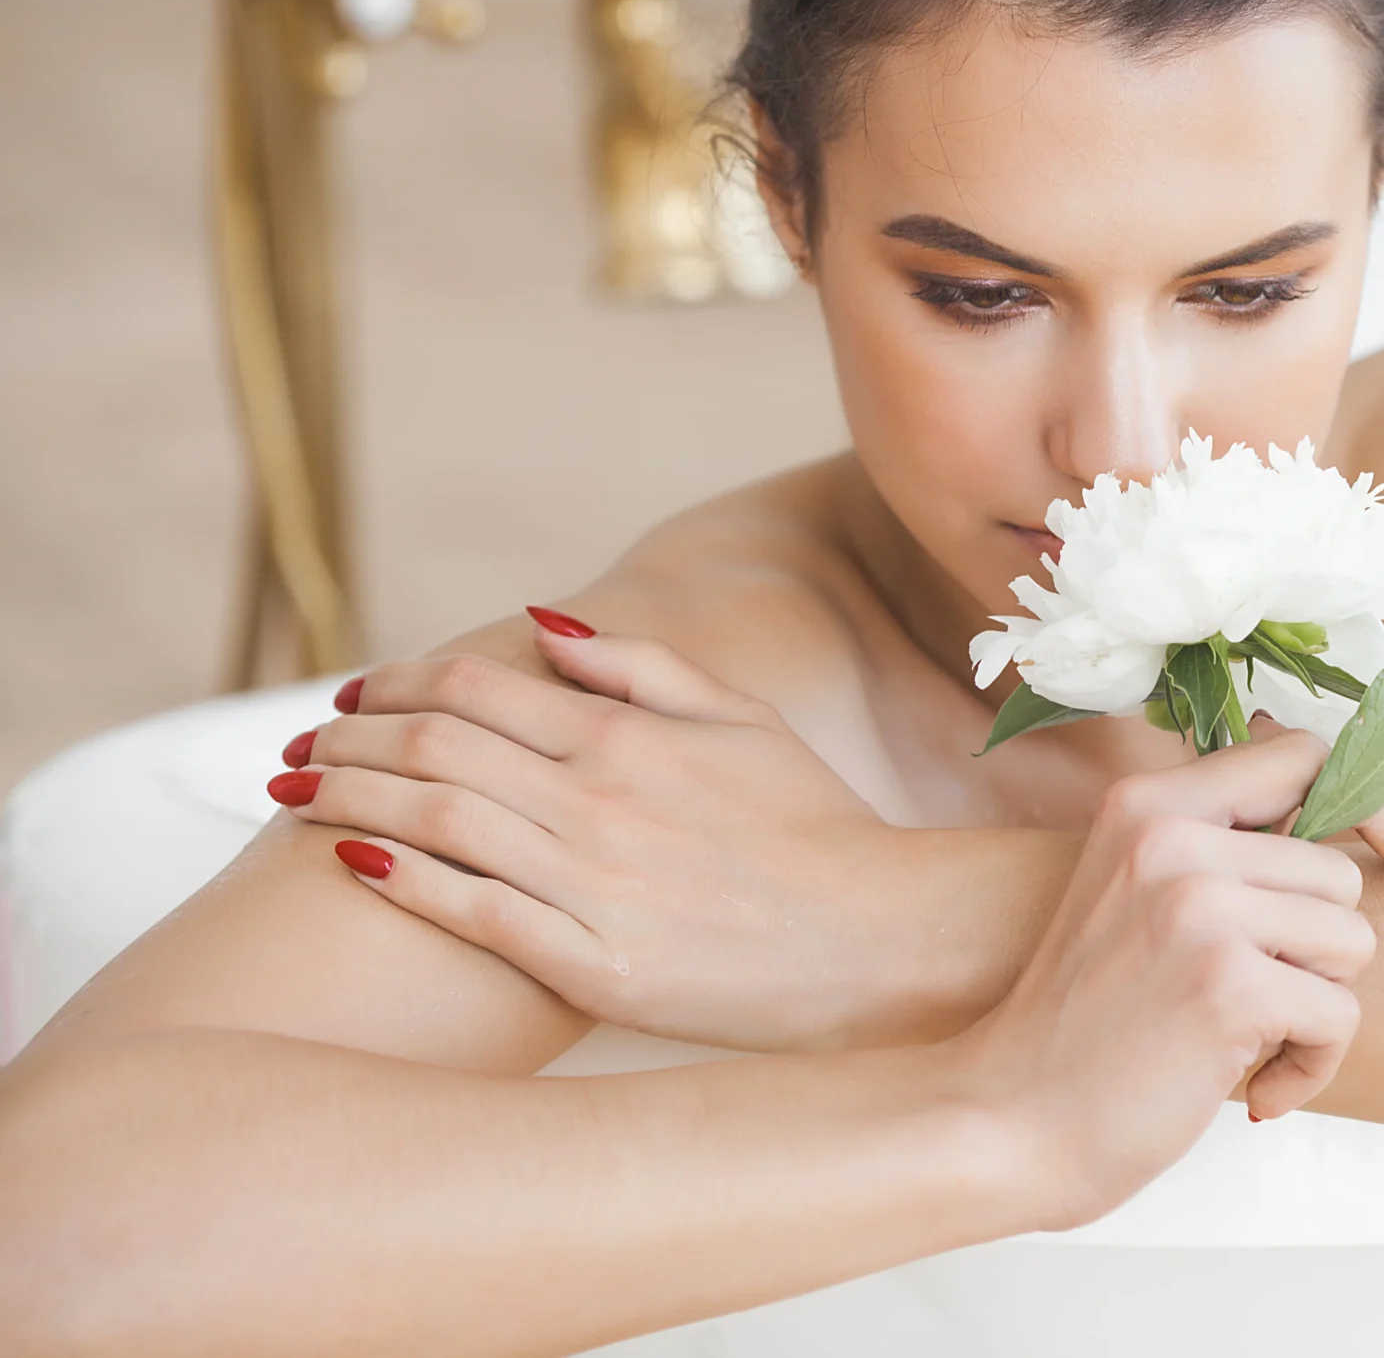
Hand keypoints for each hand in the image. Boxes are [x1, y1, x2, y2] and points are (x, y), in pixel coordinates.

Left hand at [283, 626, 899, 1051]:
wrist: (878, 940)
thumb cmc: (814, 826)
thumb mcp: (743, 719)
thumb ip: (641, 666)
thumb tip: (541, 625)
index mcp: (631, 736)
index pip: (477, 687)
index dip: (397, 682)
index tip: (354, 695)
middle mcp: (601, 802)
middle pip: (435, 749)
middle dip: (349, 739)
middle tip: (301, 745)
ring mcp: (594, 887)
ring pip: (435, 824)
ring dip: (349, 800)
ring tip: (296, 796)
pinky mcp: (595, 968)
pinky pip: (475, 916)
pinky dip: (404, 884)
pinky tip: (353, 865)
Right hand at [952, 725, 1374, 1229]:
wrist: (1006, 1123)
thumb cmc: (1080, 1026)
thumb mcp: (1133, 893)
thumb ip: (1220, 845)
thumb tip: (1343, 798)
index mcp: (1148, 803)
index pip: (1301, 753)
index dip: (1374, 803)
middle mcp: (1172, 837)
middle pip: (1340, 871)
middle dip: (1317, 949)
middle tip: (1250, 999)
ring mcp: (1200, 906)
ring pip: (1352, 940)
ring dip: (1316, 1007)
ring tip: (1244, 1040)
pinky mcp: (1229, 984)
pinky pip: (1339, 1014)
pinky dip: (1312, 1066)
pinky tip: (1252, 1089)